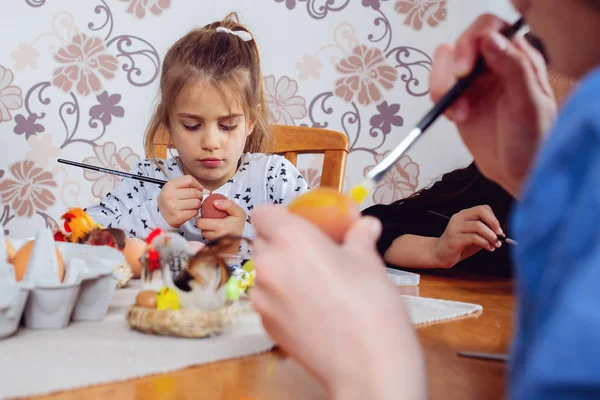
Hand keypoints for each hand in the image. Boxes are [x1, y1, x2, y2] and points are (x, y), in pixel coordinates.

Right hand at [157, 175, 202, 227]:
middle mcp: (170, 195)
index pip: (189, 180)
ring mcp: (173, 207)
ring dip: (197, 205)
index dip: (197, 184)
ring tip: (191, 206)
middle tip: (196, 199)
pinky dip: (194, 212)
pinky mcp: (178, 217)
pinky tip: (189, 212)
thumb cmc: (170, 200)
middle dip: (199, 196)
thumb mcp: (172, 188)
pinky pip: (194, 212)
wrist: (161, 217)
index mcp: (169, 186)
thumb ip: (185, 184)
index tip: (198, 189)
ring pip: (197, 202)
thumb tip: (201, 188)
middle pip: (195, 192)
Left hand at [195, 198, 246, 240]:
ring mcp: (216, 243)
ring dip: (206, 230)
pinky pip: (208, 239)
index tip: (206, 215)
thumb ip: (228, 204)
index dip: (201, 218)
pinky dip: (210, 235)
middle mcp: (216, 236)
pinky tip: (216, 232)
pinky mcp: (216, 246)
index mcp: (220, 227)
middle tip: (209, 220)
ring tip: (213, 225)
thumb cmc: (240, 223)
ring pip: (204, 234)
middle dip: (203, 224)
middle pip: (201, 229)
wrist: (246, 236)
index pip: (200, 223)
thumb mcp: (238, 211)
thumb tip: (215, 202)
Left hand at [250, 206, 426, 399]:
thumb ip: (358, 237)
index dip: (280, 215)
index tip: (300, 222)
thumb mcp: (369, 262)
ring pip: (263, 272)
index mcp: (291, 239)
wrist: (368, 366)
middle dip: (282, 242)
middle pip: (262, 241)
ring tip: (313, 281)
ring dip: (280, 270)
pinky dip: (282, 296)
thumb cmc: (371, 308)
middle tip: (312, 251)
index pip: (264, 213)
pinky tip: (310, 306)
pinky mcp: (265, 324)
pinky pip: (267, 298)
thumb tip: (364, 225)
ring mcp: (263, 298)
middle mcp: (269, 265)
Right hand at [430, 14, 556, 195]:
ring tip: (459, 115)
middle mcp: (495, 66)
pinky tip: (457, 119)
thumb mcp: (529, 105)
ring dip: (444, 89)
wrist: (519, 174)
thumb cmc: (534, 141)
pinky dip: (440, 102)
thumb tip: (490, 38)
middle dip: (452, 68)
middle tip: (455, 94)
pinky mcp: (460, 101)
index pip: (489, 29)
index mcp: (518, 58)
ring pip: (445, 66)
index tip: (465, 69)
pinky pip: (439, 89)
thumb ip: (513, 68)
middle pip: (461, 45)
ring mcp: (475, 83)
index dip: (472, 41)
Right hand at [432, 205, 502, 268]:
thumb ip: (485, 232)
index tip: (499, 230)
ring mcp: (455, 227)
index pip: (483, 208)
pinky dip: (485, 243)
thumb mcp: (474, 235)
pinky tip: (488, 248)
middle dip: (494, 223)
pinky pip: (473, 238)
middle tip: (500, 235)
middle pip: (480, 212)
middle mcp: (459, 218)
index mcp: (464, 215)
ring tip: (496, 244)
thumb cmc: (459, 245)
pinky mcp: (454, 238)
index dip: (494, 218)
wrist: (440, 254)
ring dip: (491, 236)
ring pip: (478, 225)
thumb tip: (501, 234)